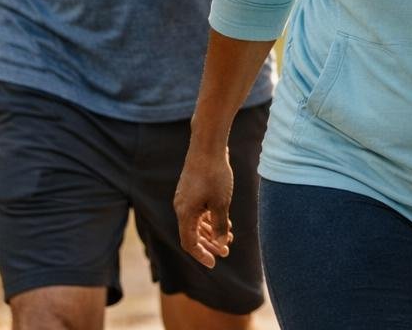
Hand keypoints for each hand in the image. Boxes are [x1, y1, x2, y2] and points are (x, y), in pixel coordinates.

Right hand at [174, 149, 234, 268]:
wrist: (208, 147)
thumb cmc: (215, 175)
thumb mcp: (221, 203)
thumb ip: (220, 226)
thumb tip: (221, 244)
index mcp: (185, 214)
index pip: (189, 243)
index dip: (201, 254)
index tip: (214, 263)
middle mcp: (181, 207)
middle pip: (193, 234)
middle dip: (210, 244)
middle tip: (226, 252)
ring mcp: (185, 198)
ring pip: (197, 222)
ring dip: (212, 231)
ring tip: (230, 237)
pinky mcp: (191, 190)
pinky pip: (199, 211)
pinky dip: (210, 218)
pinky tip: (226, 221)